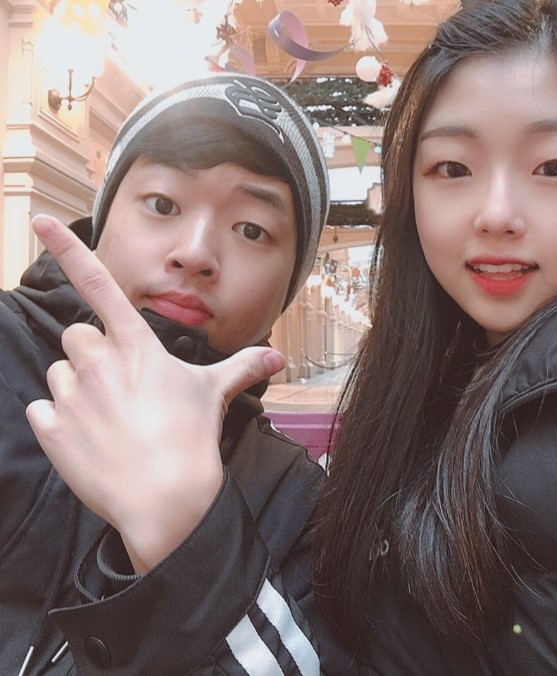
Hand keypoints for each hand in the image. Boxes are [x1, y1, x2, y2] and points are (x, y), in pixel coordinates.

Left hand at [25, 215, 284, 572]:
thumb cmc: (192, 438)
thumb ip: (243, 366)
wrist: (166, 498)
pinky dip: (60, 421)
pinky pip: (42, 410)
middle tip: (119, 385)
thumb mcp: (215, 394)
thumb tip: (278, 357)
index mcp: (135, 346)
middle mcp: (97, 361)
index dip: (68, 248)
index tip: (39, 219)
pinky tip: (90, 440)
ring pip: (59, 373)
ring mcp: (70, 396)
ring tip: (109, 418)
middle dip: (92, 353)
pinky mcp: (51, 430)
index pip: (98, 284)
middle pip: (76, 336)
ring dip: (76, 388)